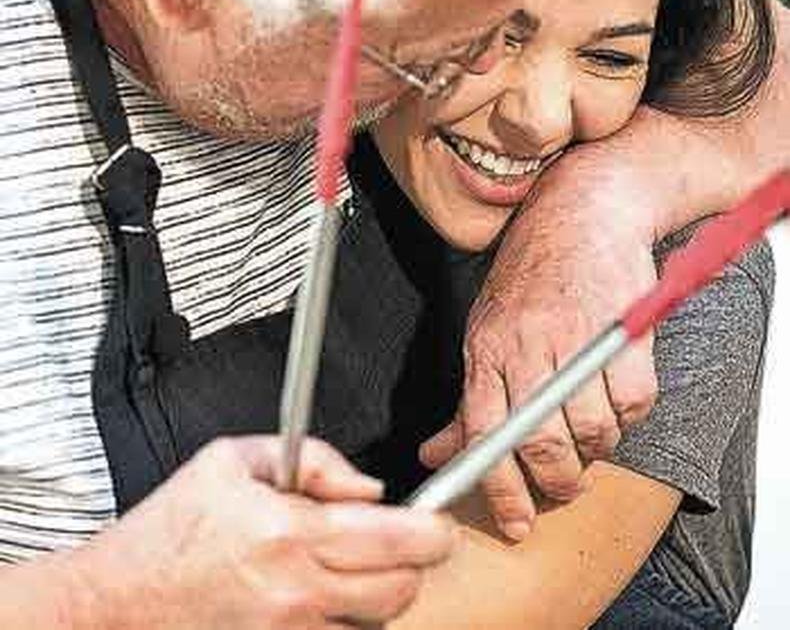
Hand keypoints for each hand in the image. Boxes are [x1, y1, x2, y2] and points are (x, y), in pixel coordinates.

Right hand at [73, 436, 452, 628]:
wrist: (117, 599)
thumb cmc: (171, 527)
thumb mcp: (234, 459)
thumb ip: (314, 460)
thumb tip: (368, 488)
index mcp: (287, 532)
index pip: (393, 539)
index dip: (432, 532)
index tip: (439, 525)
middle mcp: (294, 592)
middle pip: (400, 590)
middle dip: (414, 563)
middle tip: (401, 541)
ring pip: (375, 624)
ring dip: (380, 595)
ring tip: (351, 566)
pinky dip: (347, 622)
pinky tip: (326, 596)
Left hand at [421, 146, 657, 539]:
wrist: (581, 210)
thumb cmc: (531, 274)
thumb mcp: (484, 331)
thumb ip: (469, 401)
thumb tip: (436, 454)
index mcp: (486, 348)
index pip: (484, 436)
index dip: (499, 490)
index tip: (514, 522)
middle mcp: (529, 345)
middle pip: (542, 445)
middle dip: (556, 482)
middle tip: (562, 485)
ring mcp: (578, 339)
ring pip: (593, 432)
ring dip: (595, 448)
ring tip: (589, 432)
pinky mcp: (625, 332)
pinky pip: (633, 404)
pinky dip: (628, 415)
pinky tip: (615, 397)